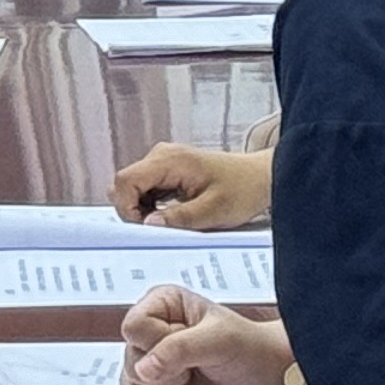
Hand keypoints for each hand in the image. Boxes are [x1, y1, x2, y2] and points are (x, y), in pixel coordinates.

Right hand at [111, 141, 270, 230]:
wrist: (259, 178)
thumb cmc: (241, 190)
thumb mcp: (212, 211)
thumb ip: (179, 218)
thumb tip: (148, 225)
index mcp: (169, 161)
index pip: (125, 180)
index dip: (126, 207)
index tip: (144, 228)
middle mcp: (161, 156)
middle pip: (125, 183)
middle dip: (133, 210)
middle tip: (159, 228)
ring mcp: (164, 161)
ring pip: (133, 187)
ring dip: (141, 209)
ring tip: (168, 222)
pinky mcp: (168, 170)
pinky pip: (146, 188)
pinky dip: (150, 205)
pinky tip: (170, 215)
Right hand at [119, 288, 292, 384]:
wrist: (265, 381)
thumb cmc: (248, 348)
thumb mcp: (219, 339)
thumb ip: (180, 348)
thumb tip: (144, 368)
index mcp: (161, 306)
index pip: (133, 327)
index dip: (157, 343)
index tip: (187, 347)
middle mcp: (151, 335)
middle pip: (130, 362)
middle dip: (165, 375)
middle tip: (193, 369)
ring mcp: (149, 368)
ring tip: (189, 383)